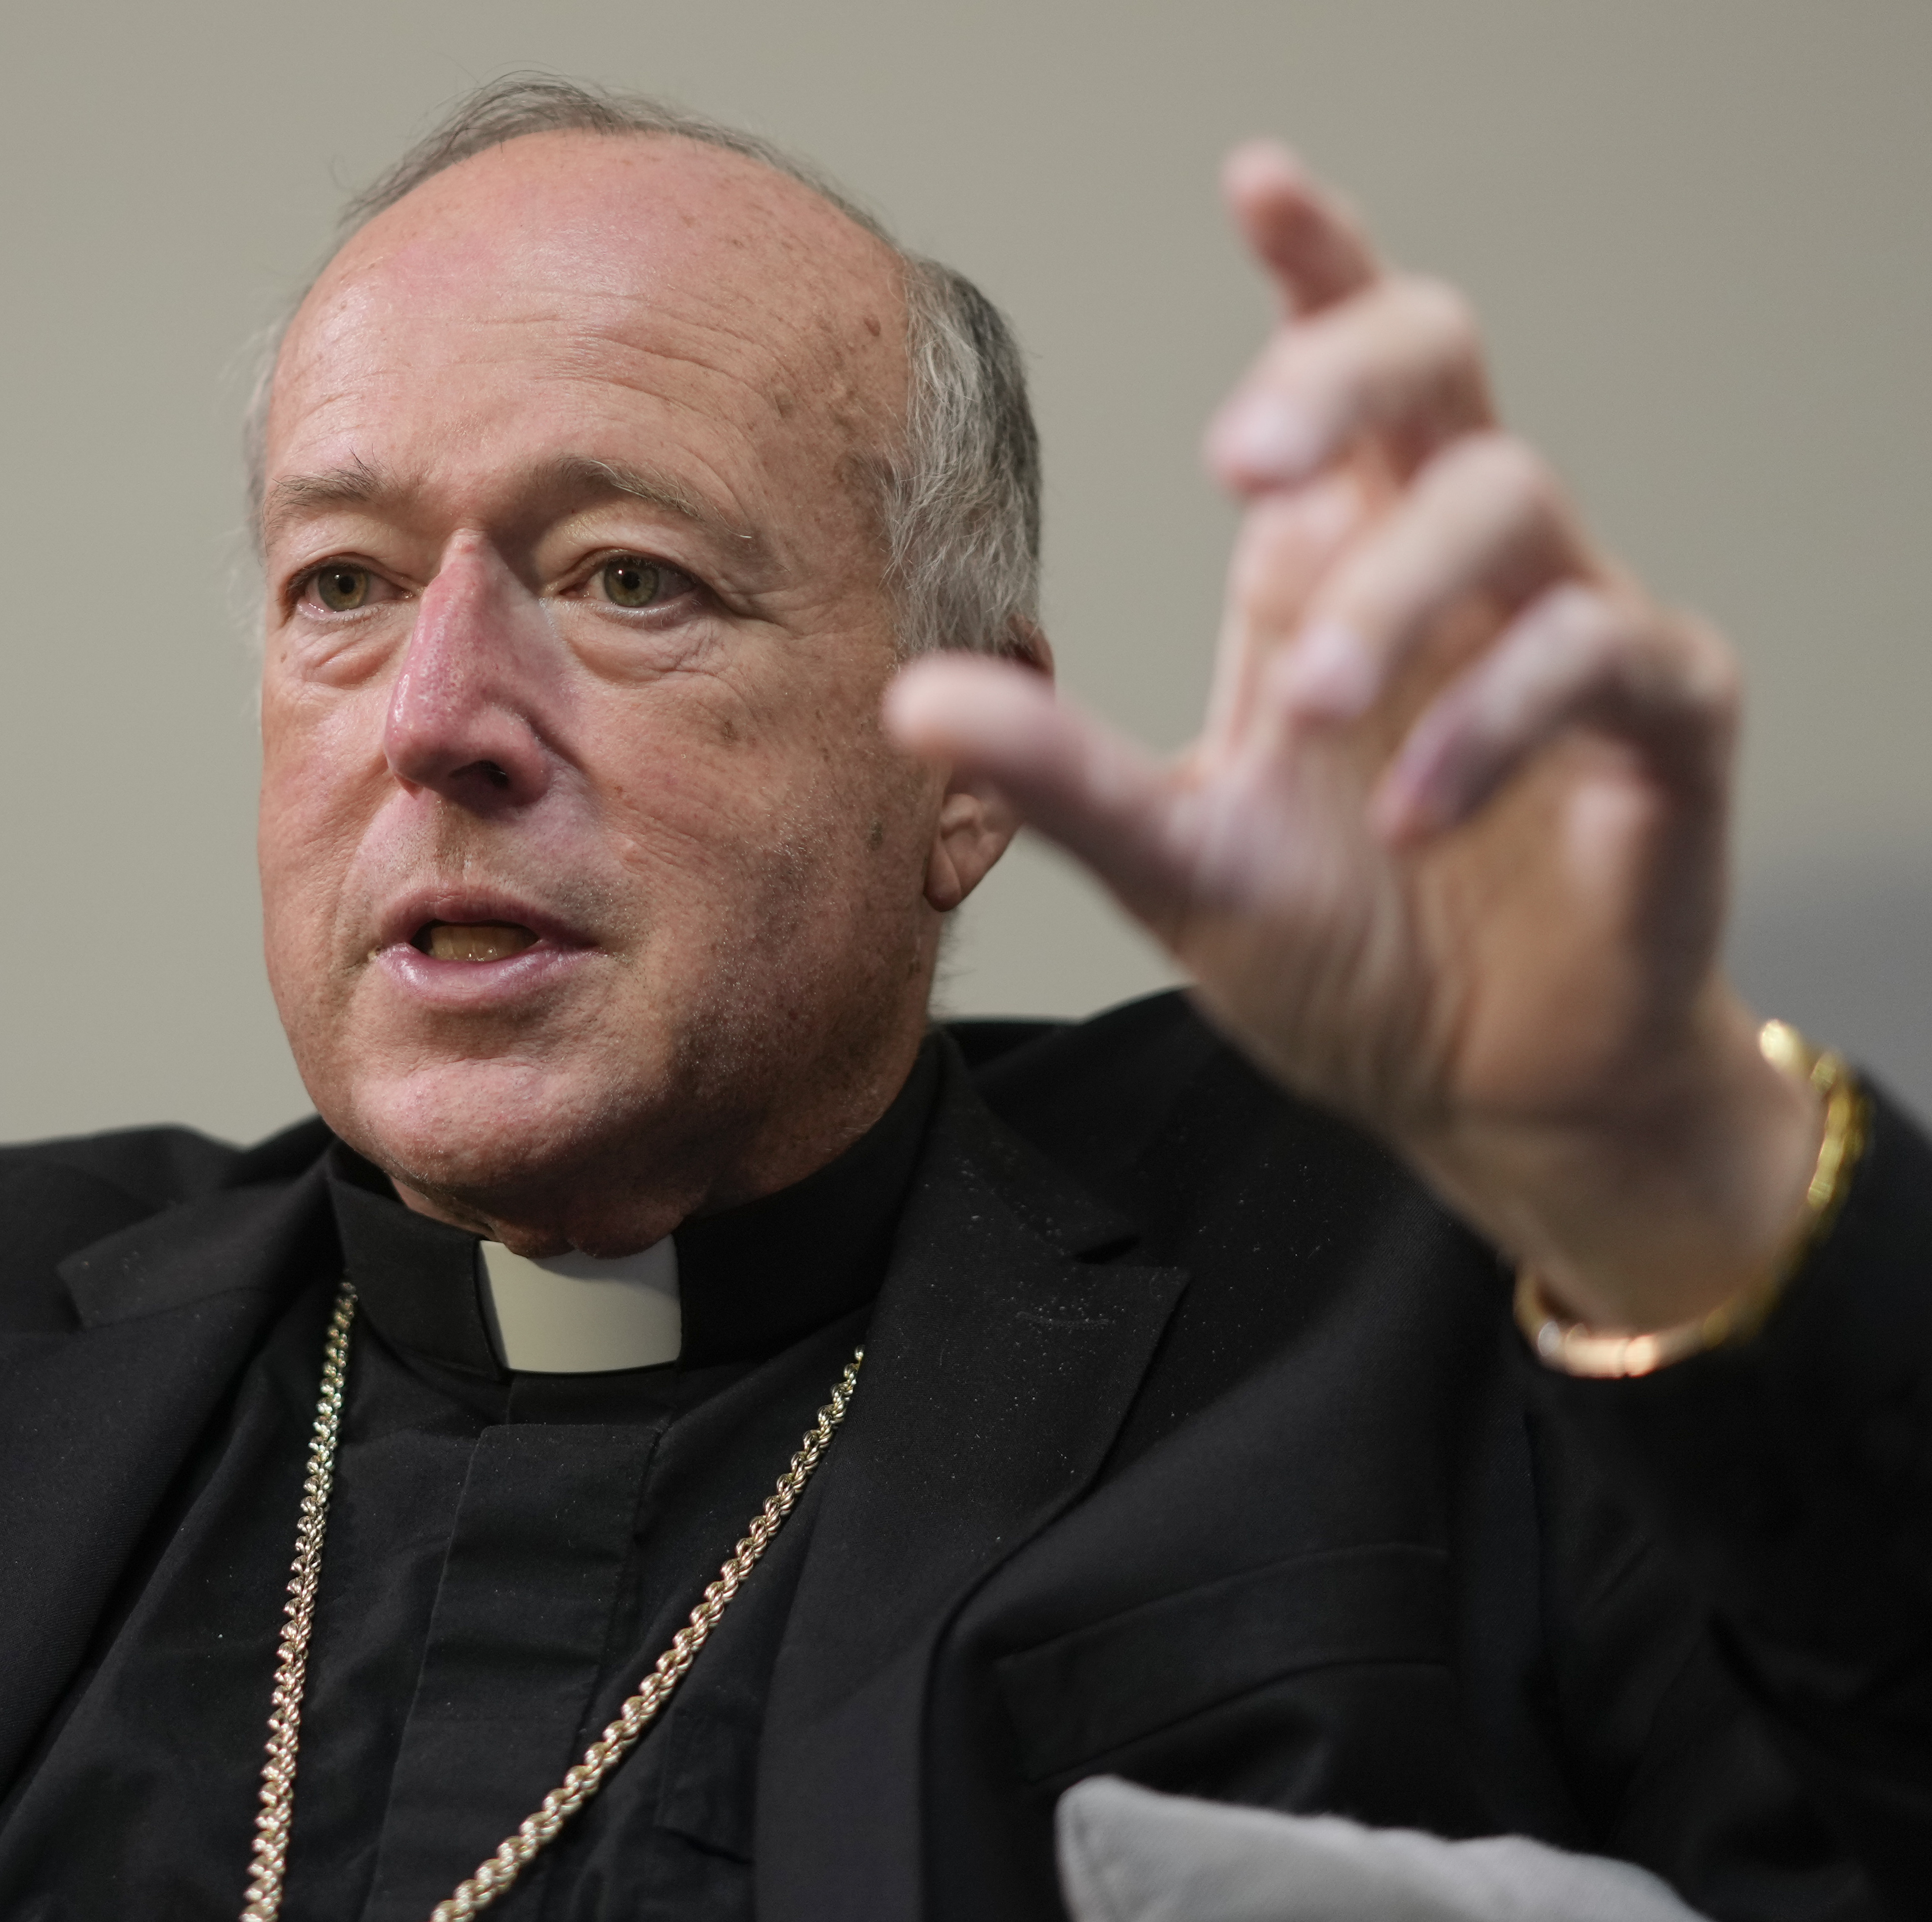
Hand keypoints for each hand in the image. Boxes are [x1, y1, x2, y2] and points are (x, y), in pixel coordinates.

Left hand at [888, 145, 1819, 1332]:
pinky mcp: (1667, 718)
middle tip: (1234, 462)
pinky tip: (1415, 817)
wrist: (1477, 1088)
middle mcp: (1453, 565)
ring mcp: (1573, 629)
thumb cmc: (1349, 949)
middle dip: (1340, 377)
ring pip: (1513, 503)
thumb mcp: (1174, 862)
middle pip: (1440, 365)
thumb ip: (1054, 777)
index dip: (1316, 260)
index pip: (1342, 362)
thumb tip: (907, 700)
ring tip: (1308, 716)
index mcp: (1334, 564)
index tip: (1255, 180)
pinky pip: (1606, 655)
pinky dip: (1496, 725)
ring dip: (1397, 602)